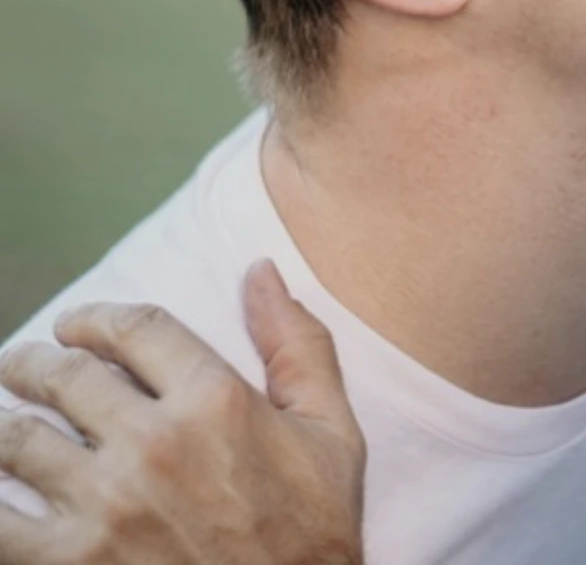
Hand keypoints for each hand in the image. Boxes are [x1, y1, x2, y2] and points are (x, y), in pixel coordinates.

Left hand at [0, 261, 365, 564]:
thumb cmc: (312, 530)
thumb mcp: (331, 430)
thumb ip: (298, 343)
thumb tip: (261, 271)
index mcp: (216, 400)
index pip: (134, 328)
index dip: (95, 318)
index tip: (75, 325)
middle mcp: (155, 443)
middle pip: (66, 377)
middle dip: (34, 363)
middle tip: (22, 365)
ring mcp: (105, 508)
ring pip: (19, 441)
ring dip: (6, 423)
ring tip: (5, 421)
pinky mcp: (69, 564)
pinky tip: (0, 486)